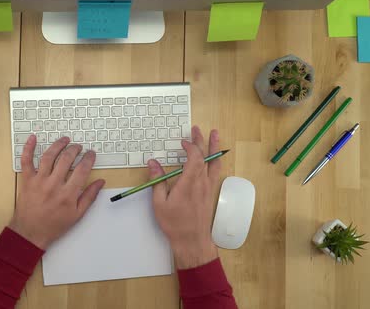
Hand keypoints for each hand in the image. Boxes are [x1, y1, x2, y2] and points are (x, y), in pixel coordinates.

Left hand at [9, 135, 104, 248]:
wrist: (30, 232)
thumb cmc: (54, 225)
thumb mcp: (77, 215)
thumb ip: (89, 196)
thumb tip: (100, 181)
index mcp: (68, 194)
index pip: (82, 169)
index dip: (89, 158)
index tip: (91, 154)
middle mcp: (54, 185)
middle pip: (66, 159)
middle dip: (75, 149)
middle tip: (79, 147)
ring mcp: (39, 181)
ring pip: (49, 156)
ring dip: (58, 145)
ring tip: (65, 139)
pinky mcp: (27, 180)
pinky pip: (26, 161)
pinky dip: (28, 148)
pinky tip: (33, 138)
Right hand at [149, 126, 220, 268]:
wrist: (192, 240)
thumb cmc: (175, 223)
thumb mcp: (159, 203)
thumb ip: (157, 181)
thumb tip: (153, 163)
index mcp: (189, 183)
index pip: (194, 158)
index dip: (189, 147)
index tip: (182, 142)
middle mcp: (202, 182)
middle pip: (205, 157)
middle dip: (201, 141)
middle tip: (197, 129)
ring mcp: (208, 187)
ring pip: (214, 163)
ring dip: (213, 148)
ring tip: (215, 135)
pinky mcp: (210, 193)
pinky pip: (216, 172)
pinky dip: (216, 161)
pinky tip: (215, 158)